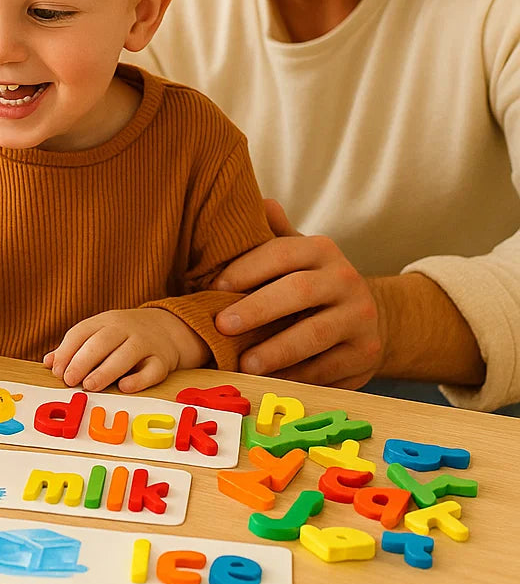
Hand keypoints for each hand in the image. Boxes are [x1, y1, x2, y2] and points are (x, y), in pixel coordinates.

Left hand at [44, 308, 209, 393]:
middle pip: (102, 341)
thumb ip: (74, 349)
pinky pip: (152, 369)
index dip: (67, 351)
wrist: (167, 329)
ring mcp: (146, 343)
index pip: (82, 332)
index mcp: (105, 321)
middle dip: (83, 360)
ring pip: (127, 354)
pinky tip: (124, 387)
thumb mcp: (98, 335)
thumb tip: (48, 363)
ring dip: (106, 370)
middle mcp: (125, 328)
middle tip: (69, 380)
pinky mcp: (162, 360)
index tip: (56, 371)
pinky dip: (139, 379)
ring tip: (89, 386)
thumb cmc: (122, 337)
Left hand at [213, 199, 382, 388]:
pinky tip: (270, 381)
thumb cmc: (309, 282)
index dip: (247, 268)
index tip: (215, 286)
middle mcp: (346, 278)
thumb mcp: (294, 253)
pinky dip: (295, 375)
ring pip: (315, 334)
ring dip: (276, 350)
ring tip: (244, 364)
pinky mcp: (367, 353)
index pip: (282, 253)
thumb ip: (274, 232)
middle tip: (222, 325)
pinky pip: (327, 367)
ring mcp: (360, 317)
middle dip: (258, 309)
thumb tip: (260, 203)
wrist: (365, 316)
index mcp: (322, 249)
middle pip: (299, 291)